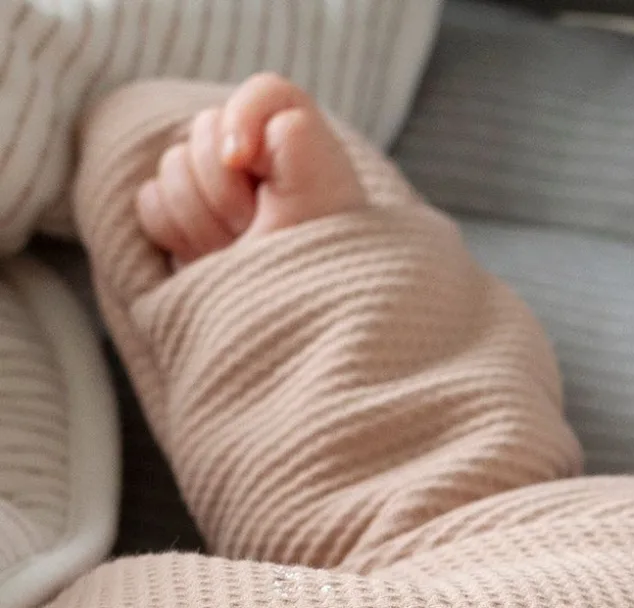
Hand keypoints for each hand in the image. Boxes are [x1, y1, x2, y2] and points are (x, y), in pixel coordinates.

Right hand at [135, 72, 365, 269]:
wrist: (303, 326)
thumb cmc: (323, 264)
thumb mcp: (322, 192)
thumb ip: (293, 134)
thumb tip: (231, 147)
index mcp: (299, 147)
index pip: (267, 96)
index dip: (246, 123)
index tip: (245, 163)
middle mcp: (254, 161)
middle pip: (205, 130)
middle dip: (228, 191)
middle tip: (259, 232)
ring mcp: (213, 190)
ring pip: (173, 168)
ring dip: (206, 220)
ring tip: (241, 252)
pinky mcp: (182, 222)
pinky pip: (151, 203)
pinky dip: (178, 234)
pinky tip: (214, 260)